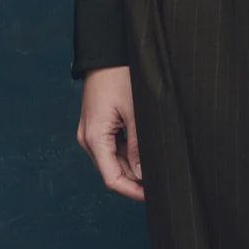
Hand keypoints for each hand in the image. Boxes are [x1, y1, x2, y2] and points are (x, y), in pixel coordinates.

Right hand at [77, 65, 144, 200]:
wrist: (106, 53)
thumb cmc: (120, 76)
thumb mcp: (134, 111)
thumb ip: (137, 146)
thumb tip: (142, 174)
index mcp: (94, 137)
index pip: (112, 178)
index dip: (132, 191)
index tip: (152, 196)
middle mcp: (88, 139)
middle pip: (112, 171)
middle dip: (135, 180)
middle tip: (160, 184)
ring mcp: (90, 132)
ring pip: (112, 160)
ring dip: (131, 167)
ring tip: (156, 168)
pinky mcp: (96, 125)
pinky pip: (111, 147)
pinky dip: (126, 153)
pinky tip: (144, 153)